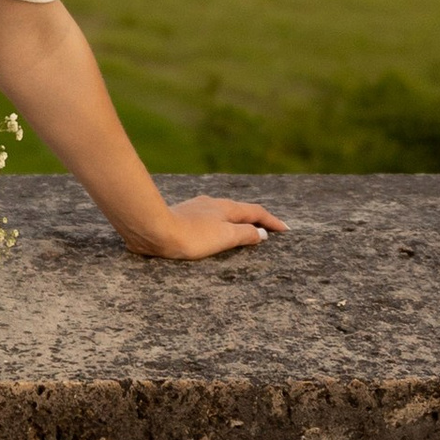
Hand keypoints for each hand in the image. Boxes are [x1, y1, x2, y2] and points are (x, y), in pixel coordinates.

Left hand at [123, 193, 284, 259]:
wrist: (153, 229)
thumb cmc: (191, 236)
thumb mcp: (224, 237)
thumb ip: (244, 234)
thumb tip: (261, 232)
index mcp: (226, 208)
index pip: (255, 212)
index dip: (272, 221)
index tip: (285, 230)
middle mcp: (212, 203)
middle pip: (239, 210)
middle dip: (255, 218)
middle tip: (268, 227)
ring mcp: (196, 208)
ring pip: (223, 212)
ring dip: (236, 220)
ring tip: (243, 229)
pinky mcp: (182, 215)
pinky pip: (209, 218)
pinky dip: (220, 223)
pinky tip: (212, 229)